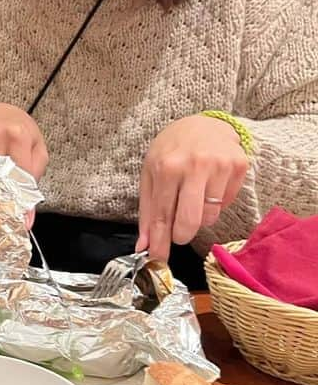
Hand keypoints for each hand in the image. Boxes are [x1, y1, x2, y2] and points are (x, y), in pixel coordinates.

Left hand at [137, 115, 248, 260]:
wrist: (203, 124)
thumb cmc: (171, 151)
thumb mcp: (150, 173)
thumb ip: (148, 210)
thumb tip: (145, 245)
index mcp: (167, 167)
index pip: (161, 214)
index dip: (160, 242)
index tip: (158, 260)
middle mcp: (195, 166)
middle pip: (190, 221)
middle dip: (181, 234)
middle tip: (179, 233)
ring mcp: (220, 166)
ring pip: (210, 216)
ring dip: (199, 216)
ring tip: (192, 195)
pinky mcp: (239, 167)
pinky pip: (226, 203)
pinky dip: (215, 203)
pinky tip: (209, 186)